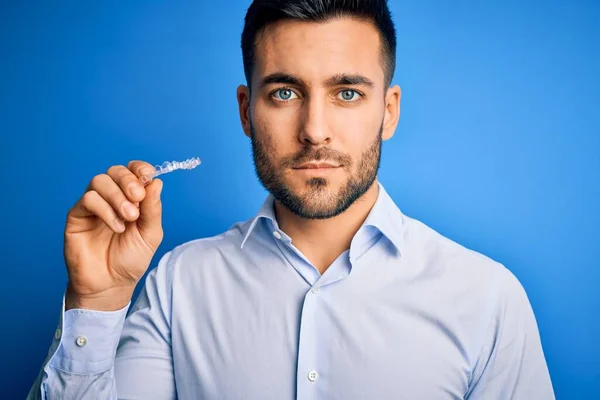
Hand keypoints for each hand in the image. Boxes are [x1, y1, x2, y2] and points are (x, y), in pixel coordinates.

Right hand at [63, 160, 162, 310]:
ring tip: (129, 218)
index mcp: (130, 198)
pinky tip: (116, 227)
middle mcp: (111, 198)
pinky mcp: (77, 215)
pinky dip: (105, 210)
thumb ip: (153, 209)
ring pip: (99, 181)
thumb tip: (156, 182)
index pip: (132, 171)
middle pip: (115, 171)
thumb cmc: (131, 259)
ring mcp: (93, 205)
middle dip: (128, 180)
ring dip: (117, 196)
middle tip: (137, 198)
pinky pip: (88, 199)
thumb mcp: (150, 234)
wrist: (111, 284)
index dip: (139, 168)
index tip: (147, 175)